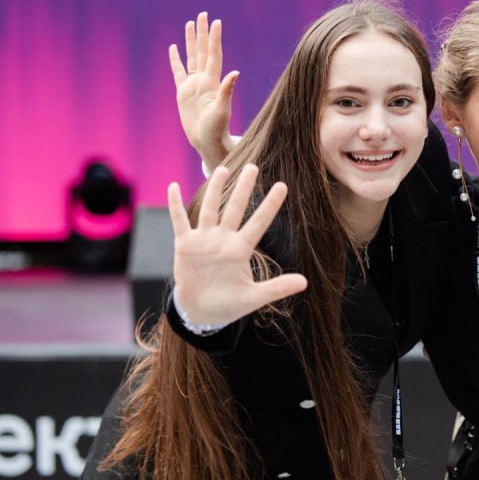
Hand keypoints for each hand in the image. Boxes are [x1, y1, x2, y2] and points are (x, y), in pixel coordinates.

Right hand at [168, 12, 238, 169]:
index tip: (216, 21)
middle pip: (201, 50)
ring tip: (189, 24)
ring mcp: (193, 85)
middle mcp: (204, 79)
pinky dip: (175, 60)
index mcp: (213, 81)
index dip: (214, 38)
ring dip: (190, 41)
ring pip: (191, 57)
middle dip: (201, 33)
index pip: (213, 54)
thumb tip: (236, 72)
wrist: (207, 141)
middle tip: (202, 14)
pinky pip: (178, 72)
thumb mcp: (222, 110)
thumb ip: (226, 91)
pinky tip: (173, 48)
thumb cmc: (217, 128)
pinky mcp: (183, 92)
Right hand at [168, 163, 306, 327]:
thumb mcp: (254, 297)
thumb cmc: (229, 303)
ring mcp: (204, 240)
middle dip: (244, 188)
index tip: (283, 186)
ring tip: (222, 169)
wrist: (201, 312)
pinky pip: (179, 221)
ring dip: (215, 190)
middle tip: (253, 166)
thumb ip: (276, 288)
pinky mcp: (185, 245)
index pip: (259, 222)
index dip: (270, 205)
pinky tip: (173, 186)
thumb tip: (305, 282)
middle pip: (235, 208)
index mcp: (241, 249)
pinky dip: (175, 205)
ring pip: (210, 209)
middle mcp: (224, 239)